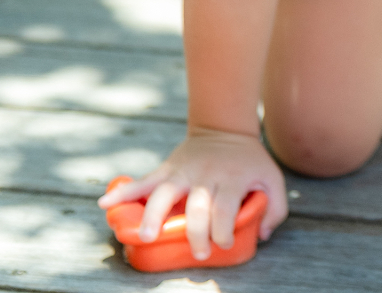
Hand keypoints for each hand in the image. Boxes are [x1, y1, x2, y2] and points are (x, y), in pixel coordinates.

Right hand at [97, 127, 287, 259]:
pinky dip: (124, 191)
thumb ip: (275, 207)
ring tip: (147, 236)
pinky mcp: (167, 169)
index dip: (224, 228)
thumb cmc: (249, 162)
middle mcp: (206, 174)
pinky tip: (106, 204)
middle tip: (198, 252)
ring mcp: (183, 171)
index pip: (226, 206)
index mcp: (232, 177)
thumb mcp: (272, 178)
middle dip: (197, 231)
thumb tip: (263, 234)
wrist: (225, 129)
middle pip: (198, 204)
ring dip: (155, 214)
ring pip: (165, 192)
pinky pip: (144, 180)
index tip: (224, 244)